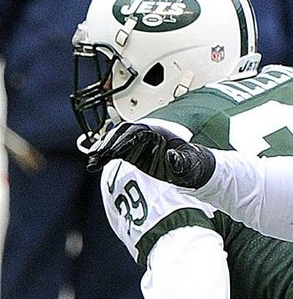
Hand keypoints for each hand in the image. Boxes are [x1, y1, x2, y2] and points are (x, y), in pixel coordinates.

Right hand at [86, 121, 215, 187]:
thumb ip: (181, 160)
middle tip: (97, 156)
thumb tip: (172, 156)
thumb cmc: (192, 163)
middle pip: (122, 134)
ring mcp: (138, 142)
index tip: (114, 151)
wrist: (194, 167)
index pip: (137, 132)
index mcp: (158, 131)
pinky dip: (105, 155)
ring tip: (93, 162)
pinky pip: (116, 150)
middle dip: (109, 144)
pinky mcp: (133, 151)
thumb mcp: (189, 162)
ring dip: (103, 150)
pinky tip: (95, 163)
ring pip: (116, 141)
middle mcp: (145, 133)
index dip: (124, 141)